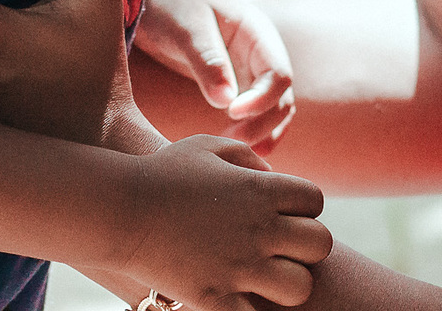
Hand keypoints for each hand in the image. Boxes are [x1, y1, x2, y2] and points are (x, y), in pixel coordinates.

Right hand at [118, 133, 330, 310]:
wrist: (122, 209)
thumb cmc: (164, 173)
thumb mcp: (207, 147)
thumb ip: (247, 157)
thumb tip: (272, 178)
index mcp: (259, 189)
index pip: (314, 200)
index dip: (302, 206)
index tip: (282, 211)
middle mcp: (259, 228)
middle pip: (319, 245)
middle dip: (305, 245)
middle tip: (280, 246)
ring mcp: (240, 266)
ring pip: (299, 287)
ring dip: (287, 282)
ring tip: (265, 276)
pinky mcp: (218, 298)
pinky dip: (252, 308)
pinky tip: (237, 296)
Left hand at [136, 0, 294, 154]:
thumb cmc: (170, 1)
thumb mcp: (186, 25)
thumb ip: (207, 59)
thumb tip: (226, 102)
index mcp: (256, 32)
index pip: (279, 74)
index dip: (262, 100)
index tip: (231, 113)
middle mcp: (260, 53)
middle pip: (282, 98)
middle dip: (263, 124)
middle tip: (231, 142)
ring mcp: (248, 70)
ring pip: (273, 111)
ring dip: (261, 133)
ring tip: (233, 150)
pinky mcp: (233, 84)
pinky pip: (254, 114)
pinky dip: (251, 132)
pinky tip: (232, 147)